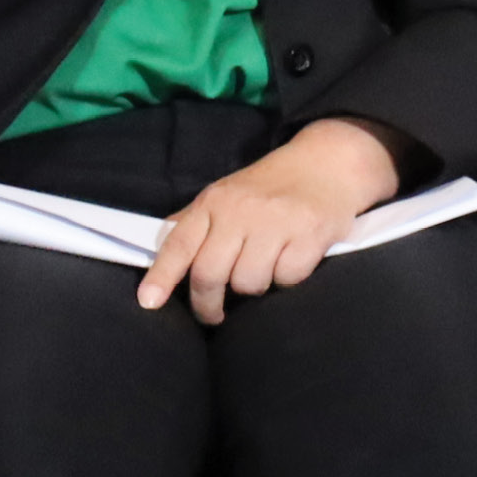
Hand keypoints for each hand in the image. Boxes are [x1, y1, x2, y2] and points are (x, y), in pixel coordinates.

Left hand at [138, 120, 402, 324]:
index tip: (148, 303)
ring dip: (254, 288)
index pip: (180, 243)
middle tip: (215, 314)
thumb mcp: (227, 195)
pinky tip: (292, 260)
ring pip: (248, 283)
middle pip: (210, 274)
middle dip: (208, 304)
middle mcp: (241, 210)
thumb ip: (195, 222)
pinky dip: (287, 279)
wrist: (328, 162)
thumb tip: (156, 253)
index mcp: (215, 201)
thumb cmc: (270, 186)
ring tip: (263, 271)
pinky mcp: (310, 233)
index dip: (161, 276)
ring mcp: (276, 221)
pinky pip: (287, 278)